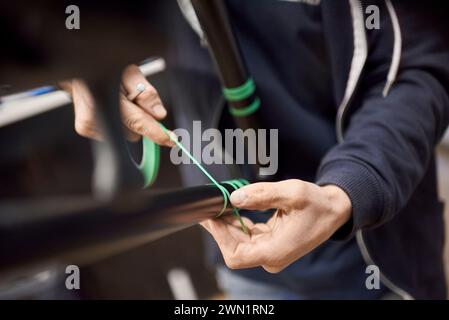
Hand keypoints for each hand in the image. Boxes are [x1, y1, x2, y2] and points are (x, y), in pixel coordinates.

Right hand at [61, 64, 173, 145]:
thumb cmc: (106, 67)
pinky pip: (115, 134)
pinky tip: (112, 107)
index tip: (171, 140)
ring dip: (129, 121)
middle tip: (135, 101)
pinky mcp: (84, 128)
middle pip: (134, 131)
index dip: (156, 132)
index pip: (137, 121)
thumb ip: (146, 94)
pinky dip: (119, 122)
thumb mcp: (130, 72)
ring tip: (120, 101)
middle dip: (141, 120)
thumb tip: (159, 115)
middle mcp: (94, 112)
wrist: (77, 68)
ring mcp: (87, 123)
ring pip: (126, 134)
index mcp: (107, 95)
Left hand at [201, 179, 351, 272]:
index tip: (212, 217)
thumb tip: (234, 197)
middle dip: (220, 228)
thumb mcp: (291, 193)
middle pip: (235, 249)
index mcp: (276, 252)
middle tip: (211, 206)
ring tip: (219, 205)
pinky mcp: (270, 244)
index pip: (236, 255)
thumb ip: (262, 195)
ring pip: (239, 243)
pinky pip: (247, 237)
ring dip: (227, 225)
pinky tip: (232, 209)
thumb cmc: (317, 204)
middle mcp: (271, 257)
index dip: (220, 237)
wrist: (334, 210)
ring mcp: (270, 252)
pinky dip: (237, 224)